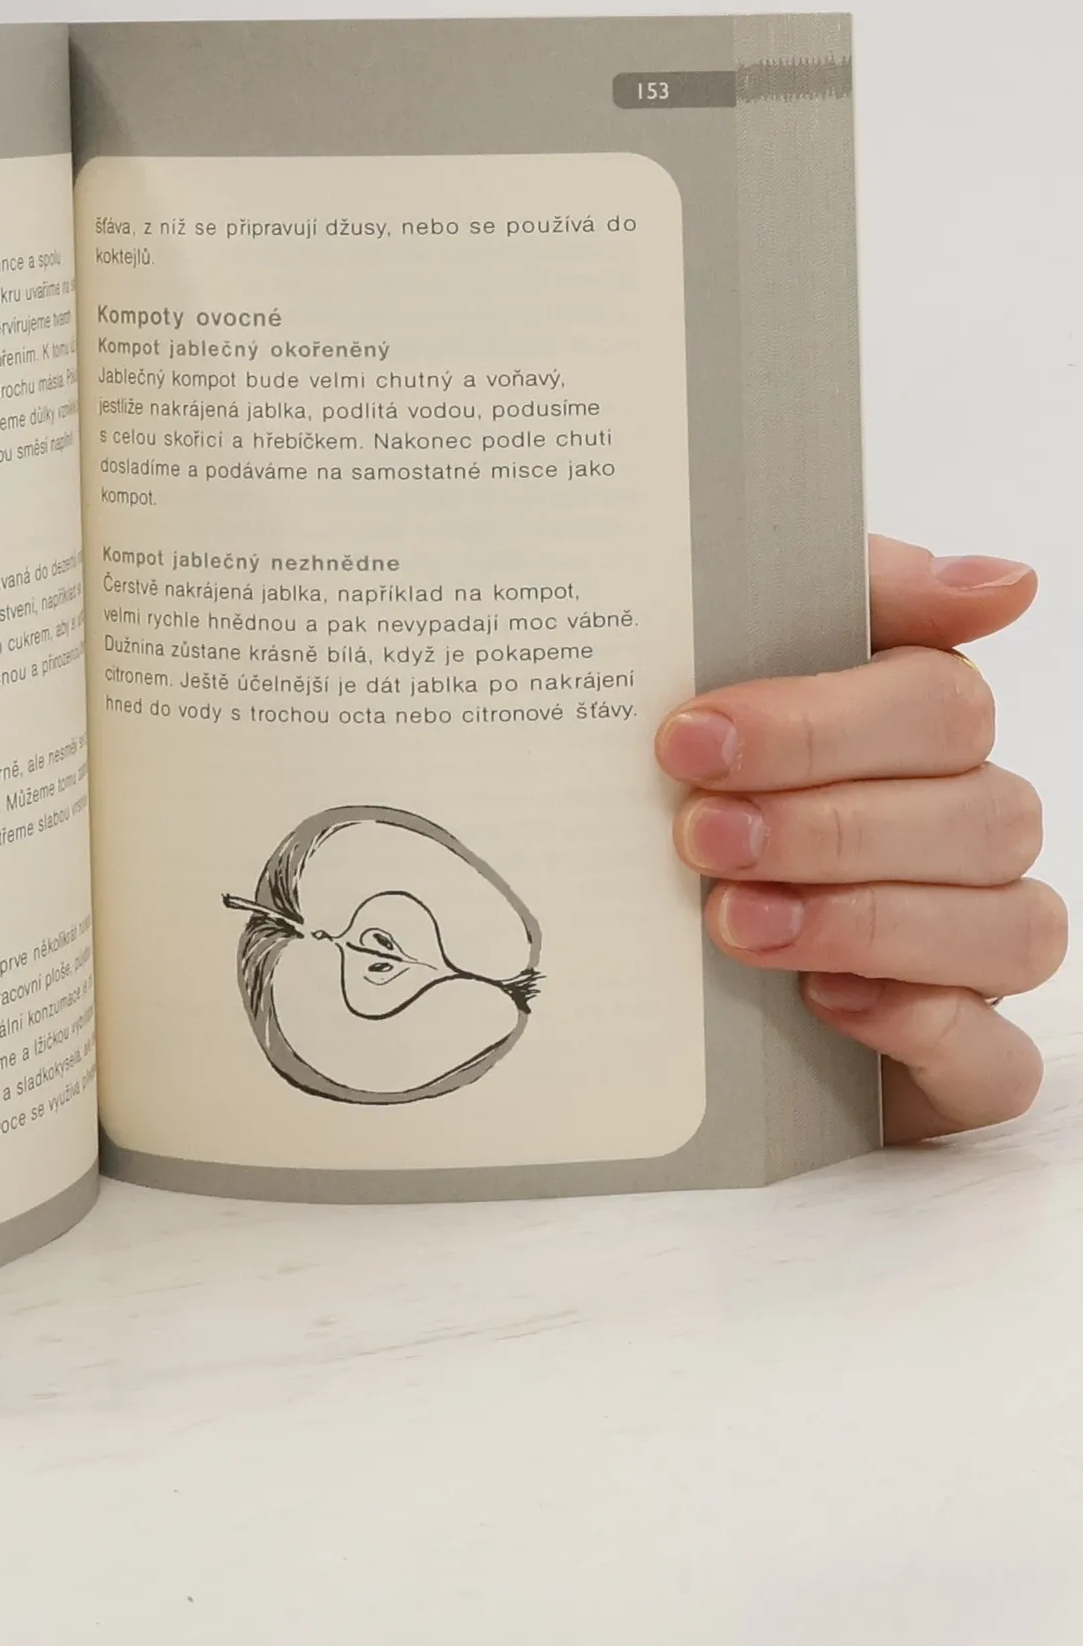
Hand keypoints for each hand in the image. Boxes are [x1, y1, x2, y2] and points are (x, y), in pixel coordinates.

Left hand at [656, 538, 1064, 1141]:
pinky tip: (829, 1002)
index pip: (937, 700)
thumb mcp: (730, 680)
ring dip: (864, 921)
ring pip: (1005, 928)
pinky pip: (996, 1060)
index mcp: (919, 735)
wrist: (638, 962)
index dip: (818, 720)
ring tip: (734, 921)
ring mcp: (975, 952)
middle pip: (973, 813)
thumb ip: (847, 602)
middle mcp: (966, 836)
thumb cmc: (700, 794)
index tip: (691, 736)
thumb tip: (1006, 582)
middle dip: (825, 824)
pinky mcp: (960, 1063)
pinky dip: (922, 1029)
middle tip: (699, 834)